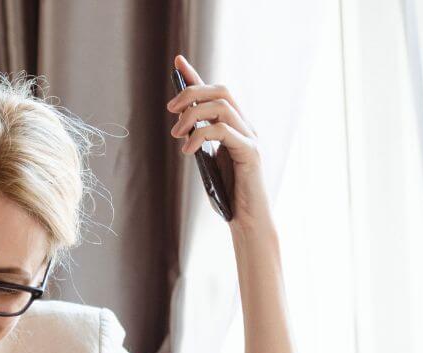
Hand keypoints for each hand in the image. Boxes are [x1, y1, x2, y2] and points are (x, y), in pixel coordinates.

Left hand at [166, 54, 270, 230]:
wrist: (247, 220)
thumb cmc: (227, 193)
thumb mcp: (207, 161)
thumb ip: (200, 141)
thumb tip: (182, 123)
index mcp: (234, 126)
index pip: (215, 93)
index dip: (196, 75)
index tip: (177, 62)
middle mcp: (245, 127)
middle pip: (221, 91)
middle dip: (192, 93)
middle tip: (171, 111)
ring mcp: (250, 138)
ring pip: (222, 106)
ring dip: (193, 115)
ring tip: (177, 135)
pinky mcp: (251, 152)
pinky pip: (225, 130)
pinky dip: (201, 135)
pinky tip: (187, 151)